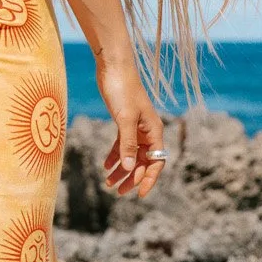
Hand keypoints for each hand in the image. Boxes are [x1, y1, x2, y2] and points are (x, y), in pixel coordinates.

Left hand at [97, 59, 166, 199]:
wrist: (113, 66)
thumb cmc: (122, 89)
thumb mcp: (124, 118)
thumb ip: (127, 143)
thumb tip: (129, 168)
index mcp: (154, 131)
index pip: (156, 161)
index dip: (149, 179)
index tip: (140, 195)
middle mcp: (148, 131)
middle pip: (143, 161)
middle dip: (132, 177)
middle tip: (118, 191)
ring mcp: (136, 126)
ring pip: (131, 154)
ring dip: (122, 169)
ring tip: (109, 183)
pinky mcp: (124, 121)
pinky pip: (122, 144)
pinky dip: (115, 156)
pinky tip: (106, 166)